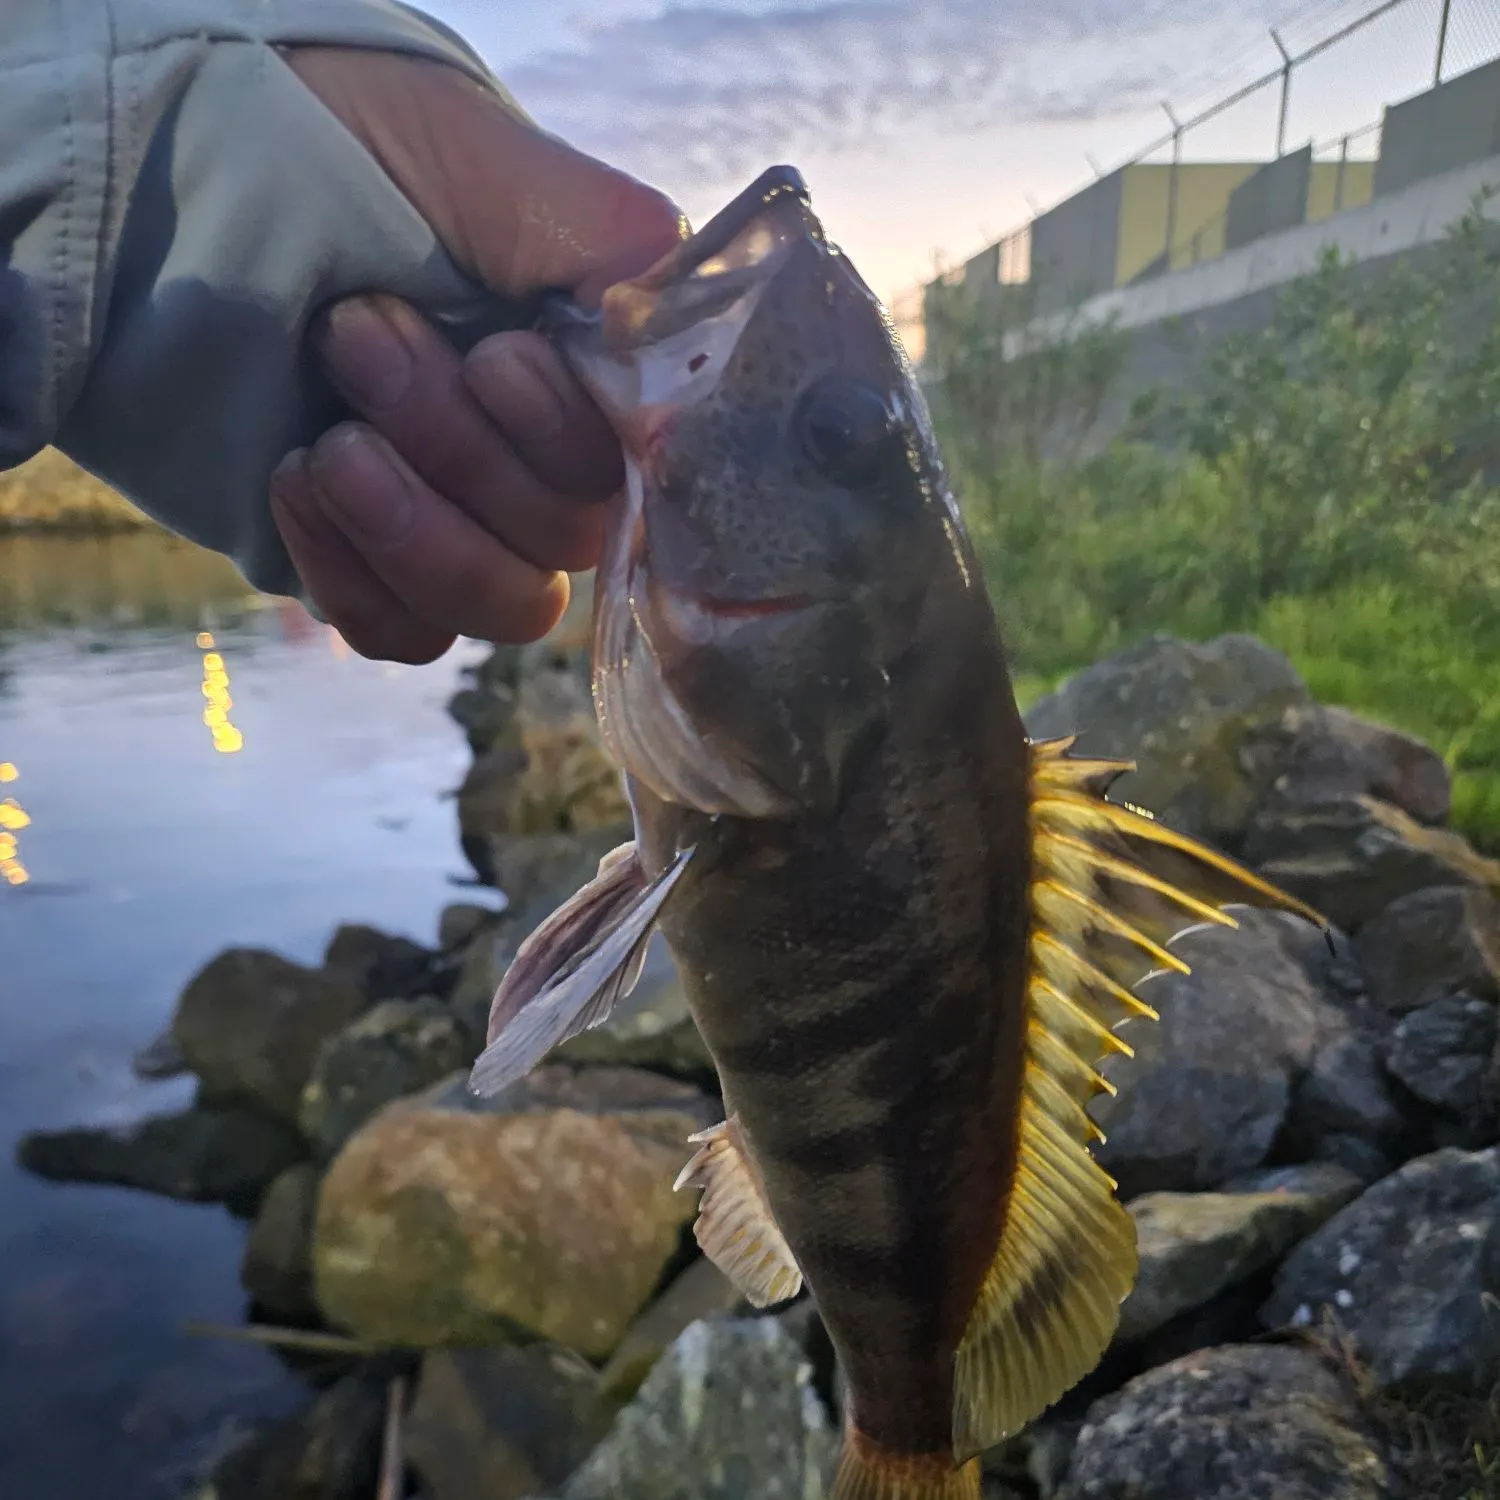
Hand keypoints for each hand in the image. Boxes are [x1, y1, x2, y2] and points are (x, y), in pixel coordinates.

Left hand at [268, 50, 682, 662]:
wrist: (189, 189)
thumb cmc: (355, 156)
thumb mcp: (501, 173)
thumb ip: (619, 252)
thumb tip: (677, 339)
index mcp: (583, 380)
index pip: (630, 473)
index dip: (562, 439)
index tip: (490, 354)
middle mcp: (538, 464)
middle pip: (561, 547)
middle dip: (458, 451)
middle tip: (361, 339)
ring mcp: (459, 526)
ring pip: (496, 607)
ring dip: (413, 528)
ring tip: (331, 442)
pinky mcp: (375, 572)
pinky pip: (404, 635)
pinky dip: (353, 574)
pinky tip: (296, 481)